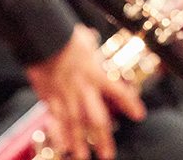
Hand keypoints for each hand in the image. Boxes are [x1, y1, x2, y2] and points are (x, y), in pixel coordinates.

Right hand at [27, 25, 145, 159]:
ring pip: (75, 125)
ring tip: (84, 157)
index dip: (130, 104)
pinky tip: (62, 145)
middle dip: (103, 138)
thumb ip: (89, 44)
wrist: (43, 36)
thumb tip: (91, 36)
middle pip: (96, 118)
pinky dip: (59, 133)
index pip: (118, 92)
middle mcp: (83, 88)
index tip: (139, 115)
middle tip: (108, 154)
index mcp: (95, 73)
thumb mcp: (83, 38)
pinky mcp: (48, 96)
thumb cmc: (64, 34)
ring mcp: (65, 94)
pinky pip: (55, 119)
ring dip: (79, 143)